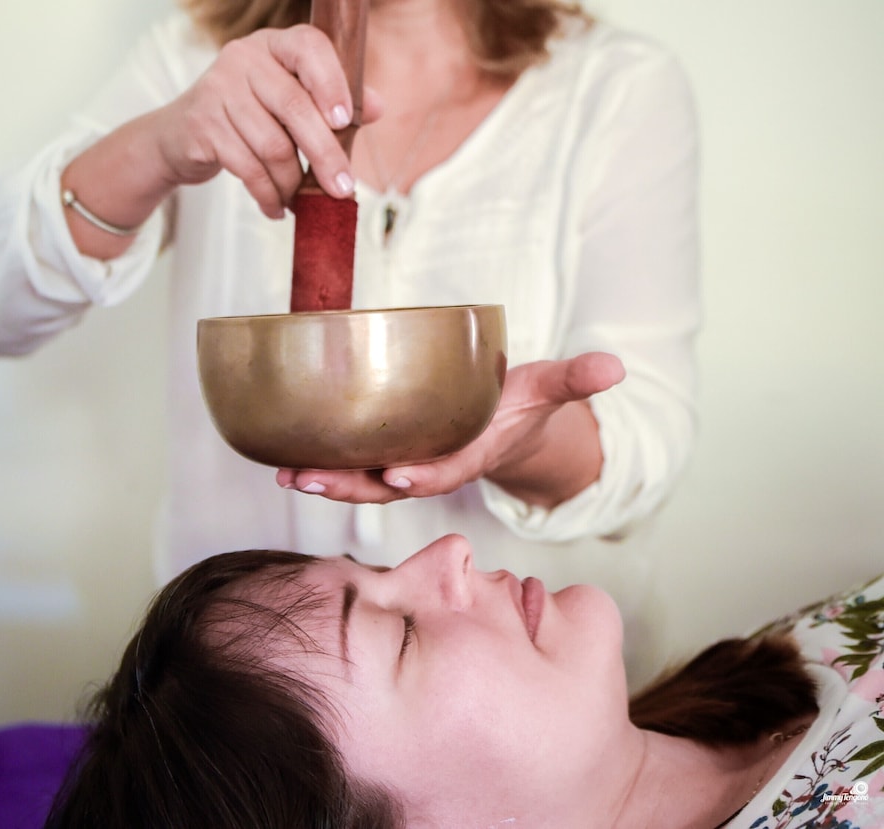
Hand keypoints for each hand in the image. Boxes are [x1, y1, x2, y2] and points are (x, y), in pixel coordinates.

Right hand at [153, 24, 382, 217]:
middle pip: (295, 108)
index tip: (346, 120)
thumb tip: (378, 107)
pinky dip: (268, 195)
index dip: (331, 82)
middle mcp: (244, 58)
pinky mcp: (203, 125)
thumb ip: (333, 103)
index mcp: (274, 46)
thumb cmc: (250, 117)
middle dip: (325, 156)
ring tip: (301, 202)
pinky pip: (248, 169)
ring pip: (272, 146)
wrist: (181, 135)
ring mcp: (218, 90)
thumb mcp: (290, 103)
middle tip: (343, 190)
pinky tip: (277, 208)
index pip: (308, 47)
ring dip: (293, 184)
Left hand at [275, 352, 625, 505]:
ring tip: (287, 473)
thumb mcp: (550, 388)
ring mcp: (409, 465)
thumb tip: (616, 365)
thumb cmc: (524, 406)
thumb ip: (577, 378)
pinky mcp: (389, 455)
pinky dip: (322, 464)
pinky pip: (354, 466)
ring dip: (326, 479)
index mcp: (470, 454)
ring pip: (363, 481)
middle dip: (351, 486)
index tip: (397, 475)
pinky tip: (284, 458)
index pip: (446, 471)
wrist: (506, 429)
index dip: (423, 475)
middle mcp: (433, 467)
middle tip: (310, 478)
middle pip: (389, 485)